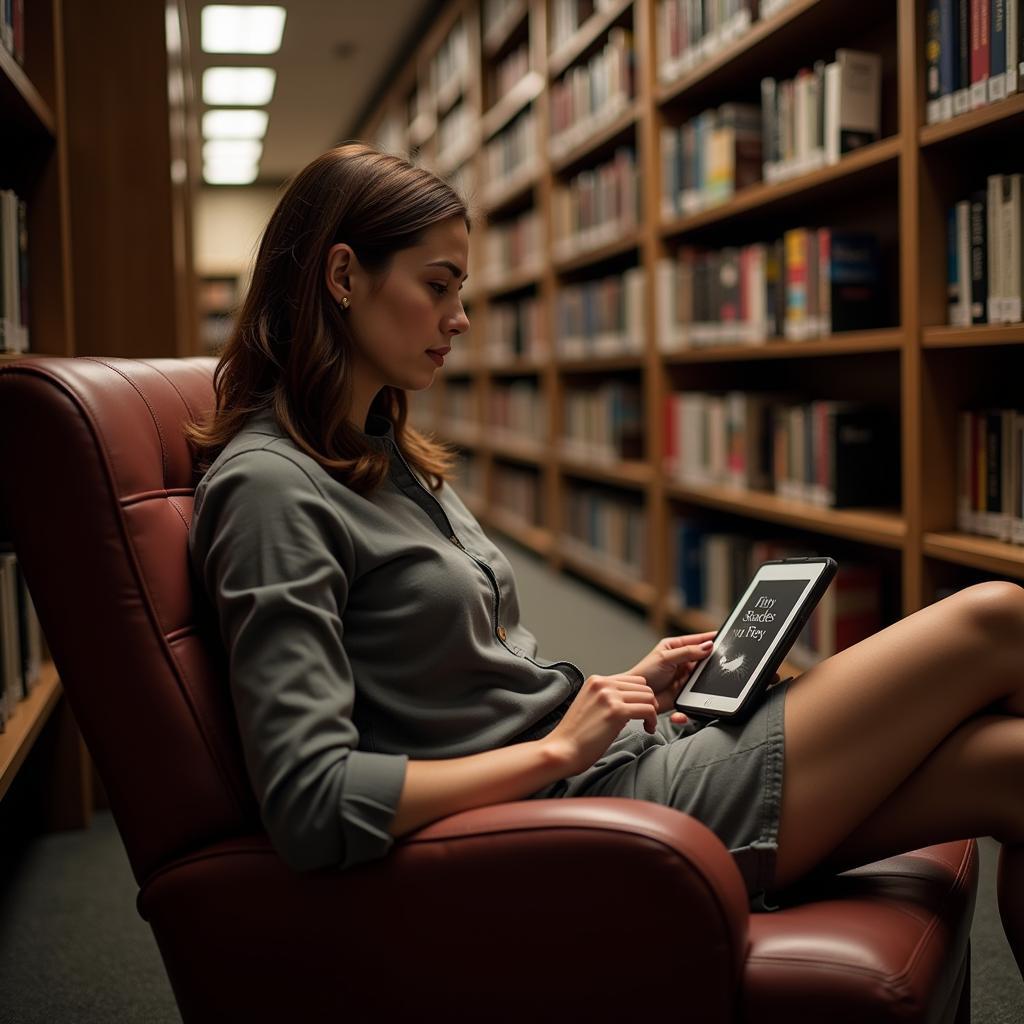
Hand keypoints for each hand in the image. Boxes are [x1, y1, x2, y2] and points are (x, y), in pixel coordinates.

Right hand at [540, 673, 657, 776]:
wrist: (562, 750)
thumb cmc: (575, 736)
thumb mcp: (590, 706)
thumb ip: (608, 699)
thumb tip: (630, 704)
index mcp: (596, 681)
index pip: (633, 680)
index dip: (641, 696)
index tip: (640, 711)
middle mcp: (603, 684)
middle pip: (644, 686)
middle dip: (649, 703)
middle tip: (646, 719)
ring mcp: (609, 696)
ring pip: (649, 696)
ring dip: (652, 712)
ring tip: (647, 725)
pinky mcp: (616, 711)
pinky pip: (648, 710)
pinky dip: (653, 720)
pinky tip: (648, 729)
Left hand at [626, 631, 717, 720]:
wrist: (639, 697)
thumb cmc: (644, 673)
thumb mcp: (666, 658)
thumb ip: (687, 652)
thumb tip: (707, 646)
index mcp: (675, 647)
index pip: (696, 640)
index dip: (709, 638)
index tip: (723, 636)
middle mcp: (681, 660)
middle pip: (703, 656)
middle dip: (711, 658)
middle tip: (721, 657)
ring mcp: (684, 675)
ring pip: (703, 672)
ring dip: (707, 674)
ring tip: (712, 674)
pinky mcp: (686, 690)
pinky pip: (699, 687)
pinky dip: (702, 688)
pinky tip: (702, 687)